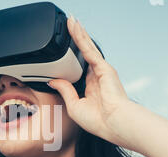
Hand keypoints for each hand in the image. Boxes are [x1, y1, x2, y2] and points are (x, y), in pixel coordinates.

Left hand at [48, 17, 130, 143]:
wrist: (114, 123)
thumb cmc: (99, 121)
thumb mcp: (74, 106)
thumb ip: (65, 90)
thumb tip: (53, 80)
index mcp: (91, 88)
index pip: (79, 68)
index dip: (71, 59)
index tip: (63, 52)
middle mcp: (96, 77)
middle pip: (83, 54)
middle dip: (75, 40)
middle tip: (67, 26)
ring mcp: (100, 71)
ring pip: (86, 48)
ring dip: (78, 34)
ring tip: (70, 21)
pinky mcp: (103, 67)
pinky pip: (88, 49)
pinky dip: (81, 37)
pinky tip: (75, 27)